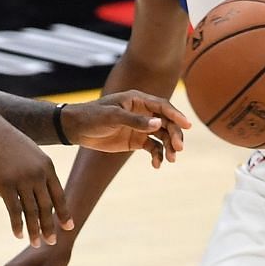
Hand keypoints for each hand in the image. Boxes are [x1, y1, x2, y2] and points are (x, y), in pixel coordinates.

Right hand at [0, 110, 72, 245]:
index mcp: (47, 166)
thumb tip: (38, 192)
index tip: (68, 227)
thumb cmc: (8, 142)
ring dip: (34, 230)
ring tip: (35, 243)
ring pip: (31, 212)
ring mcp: (22, 180)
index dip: (64, 213)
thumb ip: (37, 172)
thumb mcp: (29, 154)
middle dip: (49, 227)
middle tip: (51, 242)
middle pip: (47, 207)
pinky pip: (14, 210)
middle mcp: (37, 174)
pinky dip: (17, 225)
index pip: (58, 195)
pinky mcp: (5, 184)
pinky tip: (18, 235)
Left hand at [60, 92, 191, 166]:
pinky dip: (157, 156)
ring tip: (171, 159)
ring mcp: (141, 127)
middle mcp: (143, 113)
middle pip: (167, 123)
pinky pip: (152, 148)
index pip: (163, 106)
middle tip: (178, 148)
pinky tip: (157, 165)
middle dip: (174, 135)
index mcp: (138, 100)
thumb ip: (135, 121)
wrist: (76, 129)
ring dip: (168, 147)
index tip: (187, 126)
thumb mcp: (113, 117)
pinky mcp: (136, 141)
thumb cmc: (93, 116)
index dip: (177, 115)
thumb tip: (158, 124)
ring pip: (162, 136)